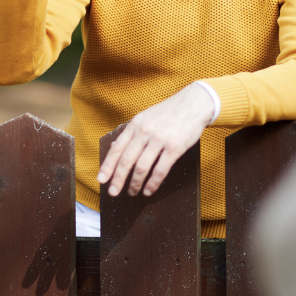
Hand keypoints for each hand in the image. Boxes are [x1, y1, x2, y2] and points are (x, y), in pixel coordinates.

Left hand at [97, 84, 216, 196]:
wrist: (194, 103)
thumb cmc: (170, 112)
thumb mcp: (146, 116)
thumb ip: (132, 132)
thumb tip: (114, 147)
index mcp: (136, 124)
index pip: (117, 148)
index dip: (108, 166)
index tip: (101, 179)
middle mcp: (145, 132)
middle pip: (127, 161)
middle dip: (118, 179)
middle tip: (113, 192)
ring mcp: (160, 139)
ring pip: (142, 168)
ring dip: (135, 184)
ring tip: (133, 192)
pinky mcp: (174, 147)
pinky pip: (160, 170)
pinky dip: (152, 183)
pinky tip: (149, 190)